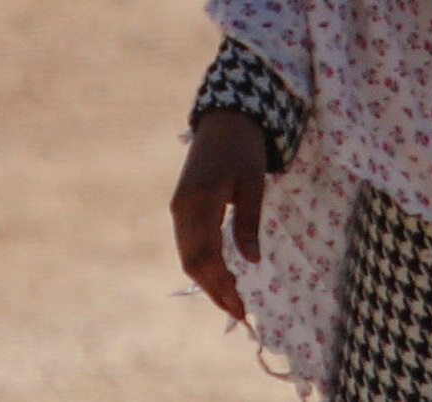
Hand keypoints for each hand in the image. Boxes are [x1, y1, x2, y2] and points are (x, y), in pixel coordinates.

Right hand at [171, 109, 269, 322]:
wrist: (225, 119)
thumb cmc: (244, 148)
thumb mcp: (253, 183)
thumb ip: (248, 223)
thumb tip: (251, 263)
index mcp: (200, 201)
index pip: (206, 256)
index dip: (221, 286)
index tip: (241, 307)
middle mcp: (182, 209)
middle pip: (192, 262)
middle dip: (214, 290)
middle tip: (239, 312)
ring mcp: (178, 209)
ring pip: (187, 256)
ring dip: (207, 281)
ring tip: (231, 300)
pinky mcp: (181, 208)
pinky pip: (188, 244)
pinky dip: (202, 265)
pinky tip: (220, 275)